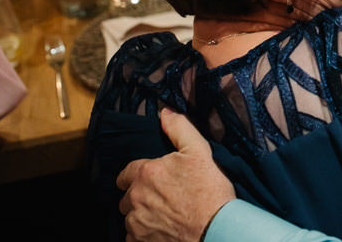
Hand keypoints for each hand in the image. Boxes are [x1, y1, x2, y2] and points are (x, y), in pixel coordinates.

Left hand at [117, 108, 235, 241]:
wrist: (216, 230)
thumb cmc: (209, 192)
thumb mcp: (199, 151)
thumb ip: (179, 128)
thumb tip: (165, 113)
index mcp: (146, 173)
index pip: (126, 173)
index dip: (138, 176)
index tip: (152, 180)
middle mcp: (136, 198)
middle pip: (126, 197)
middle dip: (139, 196)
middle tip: (162, 198)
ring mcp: (137, 223)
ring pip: (131, 218)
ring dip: (142, 216)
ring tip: (165, 215)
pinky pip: (133, 238)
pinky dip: (144, 235)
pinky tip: (164, 230)